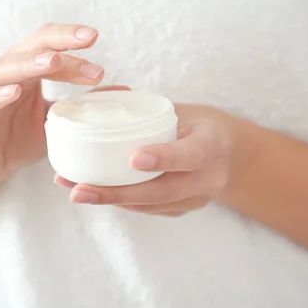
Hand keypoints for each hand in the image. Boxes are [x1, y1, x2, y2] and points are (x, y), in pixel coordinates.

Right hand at [0, 23, 103, 195]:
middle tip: (89, 39)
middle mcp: (4, 72)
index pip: (50, 46)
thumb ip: (83, 105)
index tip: (96, 40)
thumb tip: (123, 90)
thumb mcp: (57, 122)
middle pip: (32, 45)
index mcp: (26, 70)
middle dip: (61, 41)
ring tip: (55, 62)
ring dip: (31, 62)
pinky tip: (15, 91)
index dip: (72, 42)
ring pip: (7, 67)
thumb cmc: (17, 140)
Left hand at [55, 105, 238, 216]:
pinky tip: (91, 193)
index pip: (189, 154)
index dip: (164, 158)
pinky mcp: (181, 209)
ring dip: (110, 200)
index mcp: (211, 144)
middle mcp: (207, 178)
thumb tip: (103, 98)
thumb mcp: (188, 110)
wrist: (231, 156)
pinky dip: (120, 202)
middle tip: (81, 191)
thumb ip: (152, 110)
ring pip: (150, 205)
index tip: (134, 159)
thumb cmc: (201, 125)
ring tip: (75, 192)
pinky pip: (148, 208)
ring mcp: (195, 198)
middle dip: (118, 194)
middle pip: (162, 191)